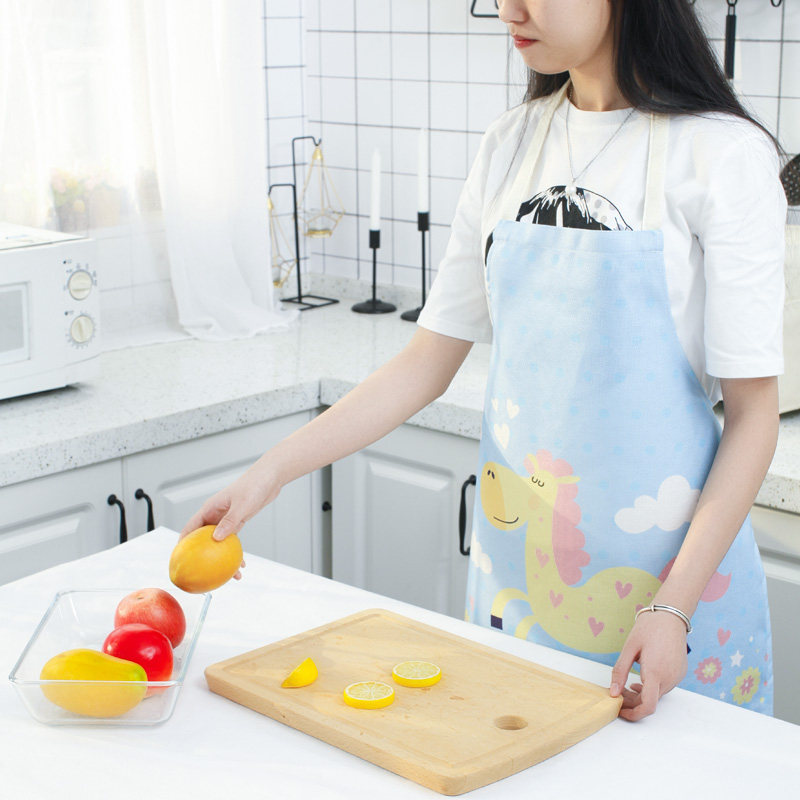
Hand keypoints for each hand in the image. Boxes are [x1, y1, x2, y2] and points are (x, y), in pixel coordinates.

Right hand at [179, 462, 281, 580]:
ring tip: (228, 574)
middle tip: (201, 573)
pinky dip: (234, 552)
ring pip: (218, 542)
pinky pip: (232, 540)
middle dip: (202, 556)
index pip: (191, 528)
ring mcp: (226, 519)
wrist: (269, 478)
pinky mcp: (237, 521)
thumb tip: (216, 538)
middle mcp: (215, 514)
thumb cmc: (254, 485)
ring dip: (221, 558)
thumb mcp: (241, 505)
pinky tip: (241, 563)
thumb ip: (230, 521)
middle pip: (203, 538)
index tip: (179, 559)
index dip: (182, 544)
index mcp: (210, 508)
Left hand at [609, 610, 687, 720]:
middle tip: (617, 692)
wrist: (671, 615)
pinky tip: (640, 678)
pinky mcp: (679, 673)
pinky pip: (664, 686)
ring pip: (657, 695)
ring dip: (642, 694)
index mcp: (656, 672)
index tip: (619, 710)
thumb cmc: (649, 628)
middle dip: (632, 701)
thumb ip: (620, 671)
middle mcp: (670, 678)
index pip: (647, 706)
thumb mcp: (629, 648)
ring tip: (626, 684)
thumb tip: (613, 693)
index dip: (633, 714)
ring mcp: (677, 676)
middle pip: (650, 701)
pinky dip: (651, 687)